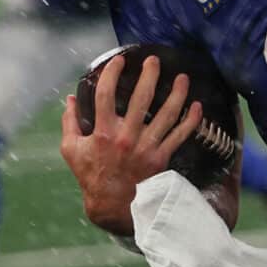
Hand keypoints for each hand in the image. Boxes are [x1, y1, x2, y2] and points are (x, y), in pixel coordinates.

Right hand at [59, 52, 201, 234]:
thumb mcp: (72, 150)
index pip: (105, 95)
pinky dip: (191, 121)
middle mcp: (126, 137)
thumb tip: (70, 99)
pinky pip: (179, 136)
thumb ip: (70, 122)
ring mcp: (146, 147)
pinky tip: (197, 106)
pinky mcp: (161, 158)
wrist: (112, 206)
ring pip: (166, 115)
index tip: (119, 60)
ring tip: (183, 77)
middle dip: (149, 76)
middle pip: (141, 99)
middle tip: (154, 61)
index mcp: (103, 133)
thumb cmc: (92, 176)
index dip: (112, 74)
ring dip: (177, 94)